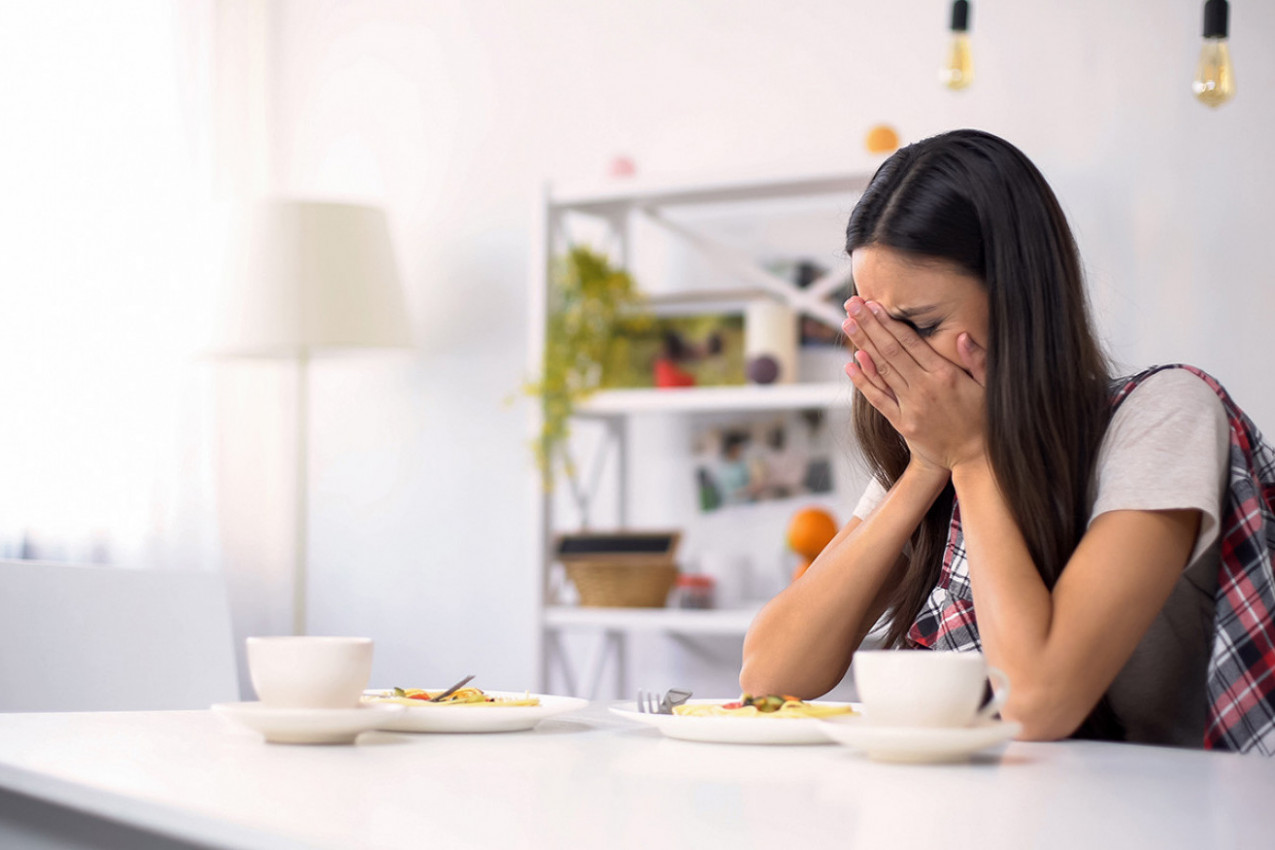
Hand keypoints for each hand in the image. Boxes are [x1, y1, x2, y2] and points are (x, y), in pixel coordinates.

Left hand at [842, 296, 987, 470]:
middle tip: (852, 304)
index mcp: (945, 375)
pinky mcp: (902, 423)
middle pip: (890, 351)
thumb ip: (977, 359)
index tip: (874, 305)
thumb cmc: (984, 419)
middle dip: (869, 325)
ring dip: (862, 345)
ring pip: (881, 370)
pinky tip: (850, 363)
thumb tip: (962, 335)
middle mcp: (924, 388)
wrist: (974, 458)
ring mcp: (910, 407)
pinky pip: (878, 399)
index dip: (889, 322)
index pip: (910, 342)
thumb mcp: (990, 387)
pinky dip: (864, 381)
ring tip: (847, 324)